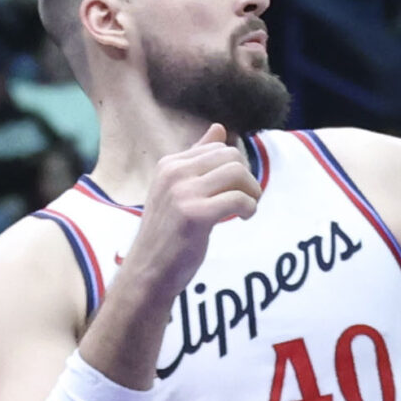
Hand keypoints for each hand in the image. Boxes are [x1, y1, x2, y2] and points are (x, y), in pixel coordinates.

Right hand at [126, 125, 260, 302]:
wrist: (148, 272)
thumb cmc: (167, 232)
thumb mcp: (178, 189)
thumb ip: (198, 159)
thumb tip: (219, 128)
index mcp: (169, 164)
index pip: (217, 147)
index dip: (234, 168)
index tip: (231, 189)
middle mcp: (173, 173)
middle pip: (231, 156)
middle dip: (246, 177)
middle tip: (244, 198)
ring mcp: (182, 193)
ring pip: (237, 173)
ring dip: (251, 192)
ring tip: (246, 208)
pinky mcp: (194, 214)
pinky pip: (238, 199)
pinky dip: (249, 208)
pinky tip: (243, 218)